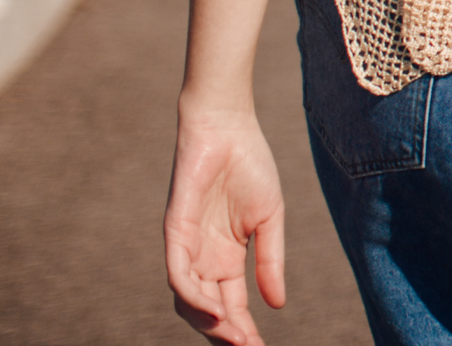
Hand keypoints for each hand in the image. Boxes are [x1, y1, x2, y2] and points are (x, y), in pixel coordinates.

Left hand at [164, 106, 286, 344]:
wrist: (229, 127)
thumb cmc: (250, 166)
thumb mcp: (270, 220)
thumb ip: (270, 263)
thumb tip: (277, 306)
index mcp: (226, 258)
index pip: (231, 305)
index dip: (244, 330)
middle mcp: (202, 259)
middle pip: (207, 311)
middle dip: (226, 335)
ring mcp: (186, 247)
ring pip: (187, 301)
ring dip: (209, 323)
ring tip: (235, 338)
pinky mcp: (174, 232)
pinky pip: (178, 274)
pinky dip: (193, 296)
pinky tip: (214, 310)